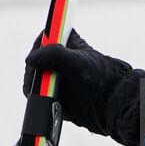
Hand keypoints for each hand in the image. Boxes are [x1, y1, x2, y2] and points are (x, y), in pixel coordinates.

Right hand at [24, 31, 144, 145]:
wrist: (113, 107)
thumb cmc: (101, 80)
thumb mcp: (78, 62)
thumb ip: (54, 55)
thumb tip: (31, 60)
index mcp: (68, 44)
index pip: (45, 38)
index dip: (39, 46)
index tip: (38, 57)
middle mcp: (61, 60)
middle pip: (36, 61)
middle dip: (35, 71)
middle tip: (41, 79)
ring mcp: (58, 79)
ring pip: (36, 80)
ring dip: (36, 87)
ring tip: (44, 92)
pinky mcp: (57, 97)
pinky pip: (40, 97)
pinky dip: (39, 100)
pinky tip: (45, 102)